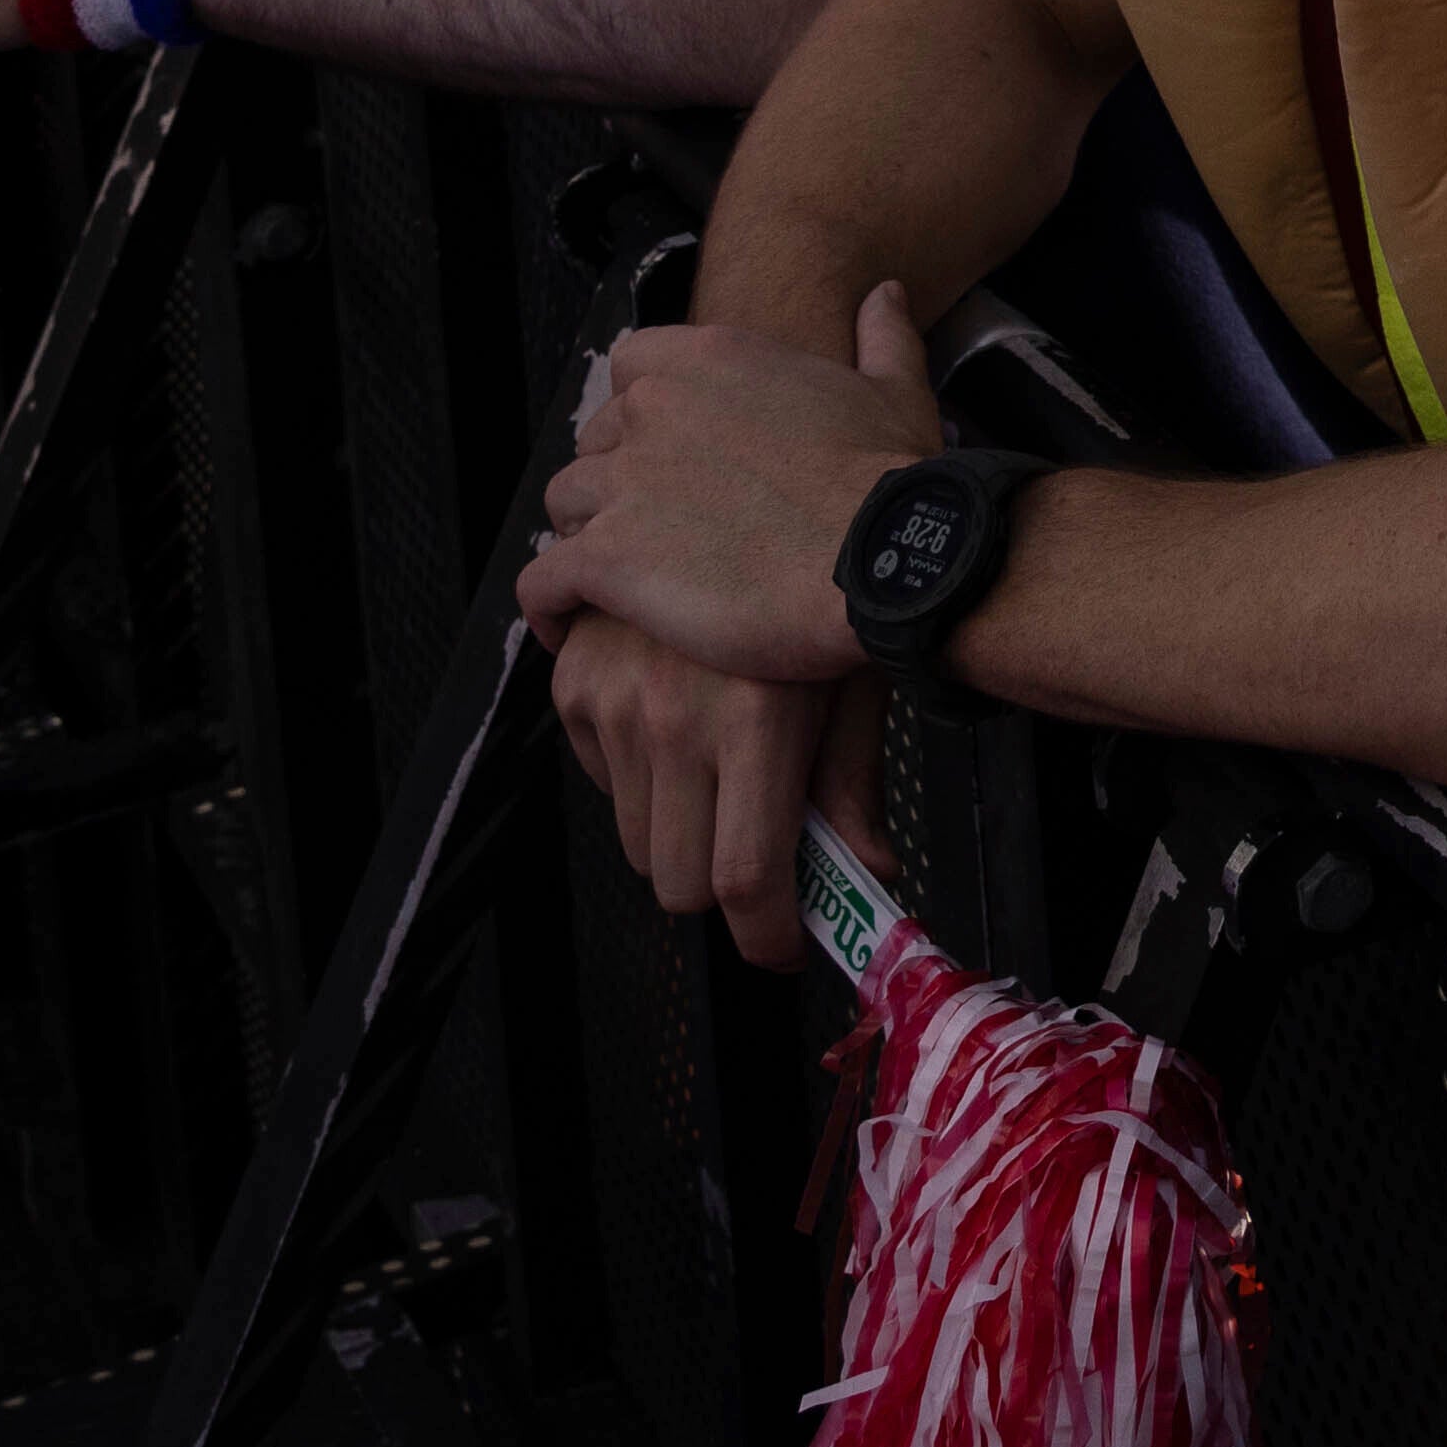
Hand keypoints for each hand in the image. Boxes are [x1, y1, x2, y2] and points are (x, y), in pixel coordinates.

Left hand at [521, 288, 947, 703]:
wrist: (882, 562)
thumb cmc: (891, 484)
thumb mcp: (895, 391)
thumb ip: (882, 335)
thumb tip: (887, 293)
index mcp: (711, 360)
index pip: (630, 366)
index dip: (641, 410)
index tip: (668, 450)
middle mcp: (654, 409)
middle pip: (594, 439)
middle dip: (614, 479)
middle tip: (653, 526)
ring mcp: (624, 482)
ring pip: (563, 506)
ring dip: (583, 537)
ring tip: (616, 581)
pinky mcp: (605, 557)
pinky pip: (540, 581)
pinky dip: (545, 606)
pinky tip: (562, 627)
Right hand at [548, 604, 868, 956]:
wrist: (764, 501)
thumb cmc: (828, 598)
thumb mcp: (853, 690)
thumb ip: (852, 790)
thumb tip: (871, 880)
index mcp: (756, 723)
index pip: (745, 879)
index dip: (767, 936)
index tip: (783, 945)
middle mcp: (675, 717)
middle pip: (680, 881)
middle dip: (724, 890)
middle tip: (759, 860)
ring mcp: (616, 697)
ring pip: (636, 843)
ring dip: (679, 834)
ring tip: (722, 778)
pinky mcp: (576, 679)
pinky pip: (597, 782)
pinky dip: (634, 781)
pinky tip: (678, 732)